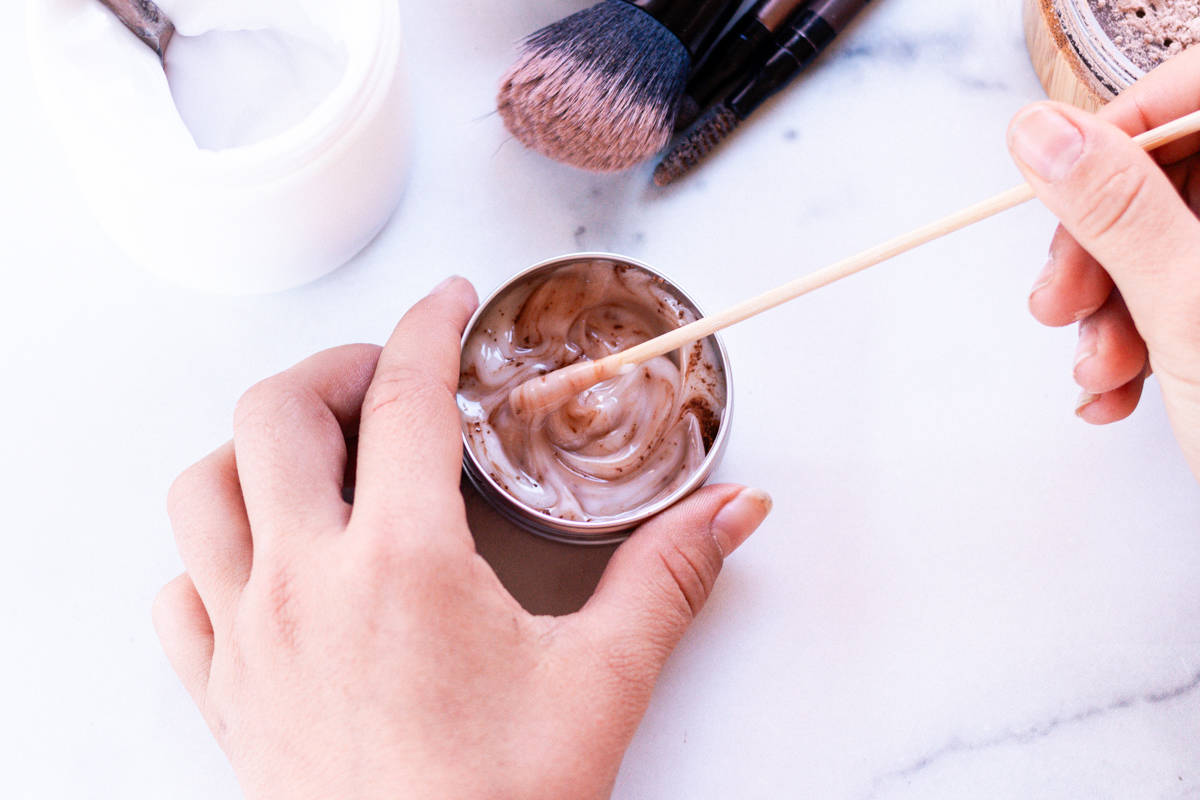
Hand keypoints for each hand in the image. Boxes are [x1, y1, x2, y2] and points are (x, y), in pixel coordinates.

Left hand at [153, 277, 770, 799]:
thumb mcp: (603, 681)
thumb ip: (669, 578)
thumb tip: (734, 509)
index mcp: (403, 561)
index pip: (402, 397)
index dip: (426, 327)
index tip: (448, 301)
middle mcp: (306, 583)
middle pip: (275, 414)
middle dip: (332, 368)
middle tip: (387, 377)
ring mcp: (248, 638)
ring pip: (202, 491)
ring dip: (254, 448)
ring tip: (318, 454)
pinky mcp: (224, 695)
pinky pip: (179, 594)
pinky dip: (210, 552)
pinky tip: (266, 562)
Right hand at [1007, 47, 1199, 481]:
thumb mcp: (1189, 307)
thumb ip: (1115, 209)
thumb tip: (1042, 134)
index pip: (1197, 96)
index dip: (1118, 130)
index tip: (1056, 177)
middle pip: (1168, 178)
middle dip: (1097, 249)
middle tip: (1062, 299)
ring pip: (1159, 246)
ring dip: (1106, 312)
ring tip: (1100, 370)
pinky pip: (1171, 296)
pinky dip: (1130, 343)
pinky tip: (1115, 390)